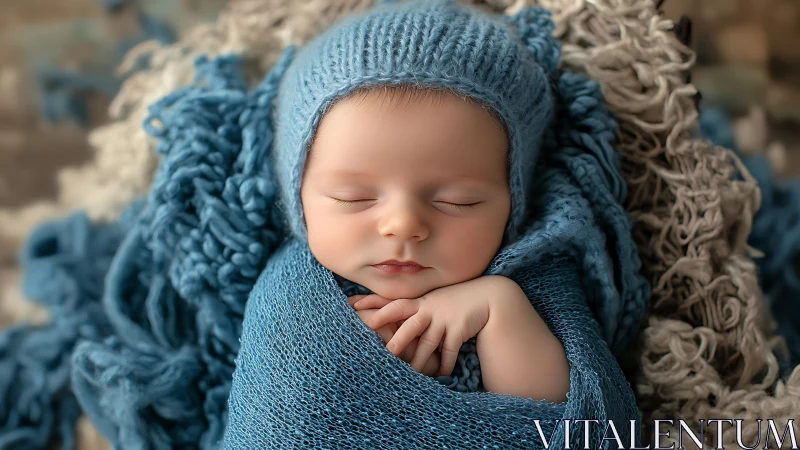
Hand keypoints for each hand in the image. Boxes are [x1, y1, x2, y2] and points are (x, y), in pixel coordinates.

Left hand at [352, 276, 503, 376]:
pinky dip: (445, 364)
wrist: (485, 296)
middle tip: (385, 353)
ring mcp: (444, 319)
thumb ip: (413, 309)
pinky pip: (450, 350)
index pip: (394, 304)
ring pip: (428, 343)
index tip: (354, 308)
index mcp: (419, 303)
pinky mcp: (459, 329)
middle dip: (397, 339)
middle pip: (410, 325)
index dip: (375, 306)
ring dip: (419, 360)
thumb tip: (386, 315)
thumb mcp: (431, 301)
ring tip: (410, 374)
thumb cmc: (452, 301)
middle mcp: (430, 310)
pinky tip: (441, 375)